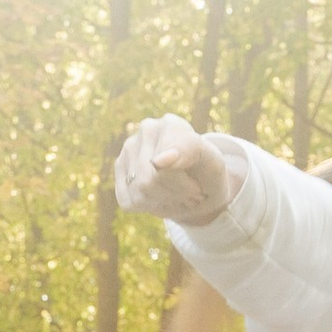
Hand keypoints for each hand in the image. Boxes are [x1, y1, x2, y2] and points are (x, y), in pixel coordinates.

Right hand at [118, 115, 237, 224]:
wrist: (200, 187)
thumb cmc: (207, 173)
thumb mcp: (212, 162)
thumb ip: (189, 153)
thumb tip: (158, 161)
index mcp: (171, 125)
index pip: (167, 167)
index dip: (184, 186)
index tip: (198, 190)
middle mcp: (146, 131)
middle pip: (149, 181)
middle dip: (173, 196)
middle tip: (191, 194)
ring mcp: (129, 149)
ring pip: (138, 193)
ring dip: (163, 202)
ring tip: (178, 194)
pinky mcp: (119, 169)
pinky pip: (128, 201)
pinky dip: (148, 206)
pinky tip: (161, 197)